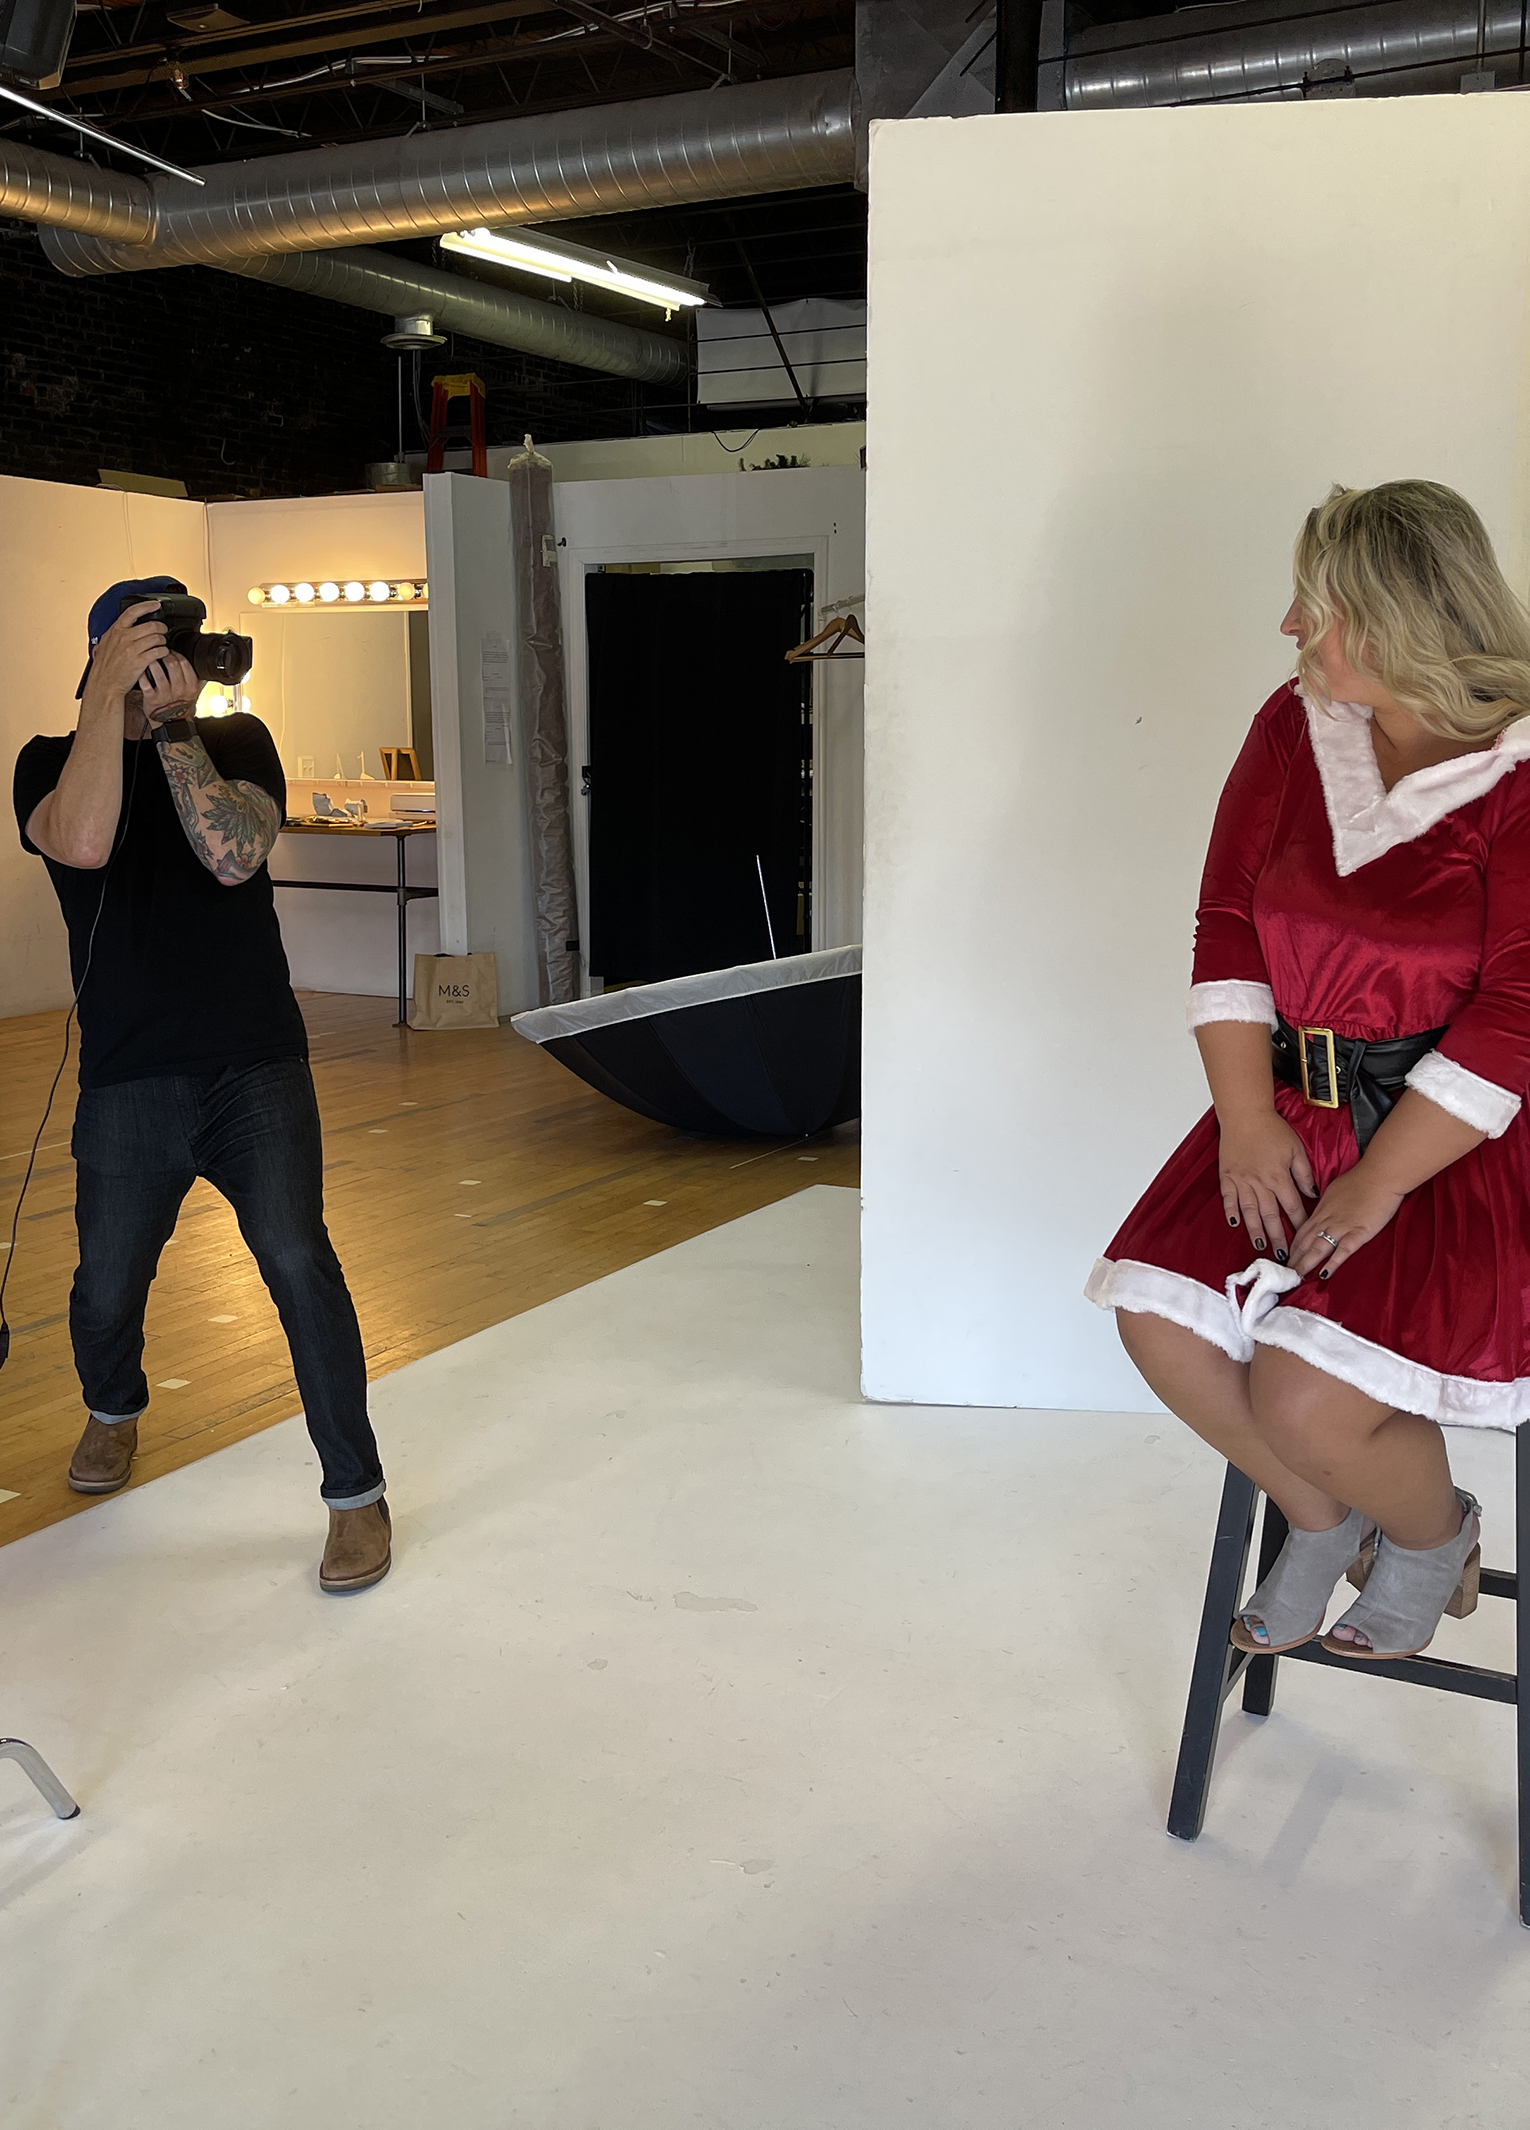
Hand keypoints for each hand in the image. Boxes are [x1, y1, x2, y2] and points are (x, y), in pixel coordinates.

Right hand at [80, 599, 168, 715]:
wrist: (104, 685)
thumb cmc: (105, 667)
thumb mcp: (105, 644)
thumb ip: (115, 634)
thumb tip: (122, 627)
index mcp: (115, 630)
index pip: (133, 611)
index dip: (147, 606)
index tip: (156, 604)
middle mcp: (124, 637)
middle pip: (151, 625)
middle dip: (161, 628)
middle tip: (163, 631)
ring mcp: (132, 649)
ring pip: (157, 638)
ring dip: (163, 641)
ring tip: (161, 645)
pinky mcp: (140, 661)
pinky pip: (159, 651)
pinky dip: (164, 652)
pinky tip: (162, 654)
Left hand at [139, 651, 200, 723]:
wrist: (172, 724)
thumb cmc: (180, 705)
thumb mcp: (194, 694)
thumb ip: (199, 681)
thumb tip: (206, 668)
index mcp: (191, 687)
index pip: (185, 663)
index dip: (176, 654)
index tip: (171, 652)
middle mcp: (179, 690)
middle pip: (172, 664)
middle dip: (164, 655)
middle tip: (159, 654)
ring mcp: (165, 695)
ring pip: (158, 671)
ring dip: (152, 662)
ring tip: (150, 660)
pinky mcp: (152, 699)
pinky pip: (145, 682)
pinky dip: (142, 675)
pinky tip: (142, 672)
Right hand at [1218, 1109, 1315, 1257]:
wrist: (1245, 1115)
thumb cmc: (1271, 1129)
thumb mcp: (1296, 1149)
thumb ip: (1305, 1173)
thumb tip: (1312, 1193)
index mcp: (1278, 1177)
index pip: (1292, 1207)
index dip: (1299, 1224)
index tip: (1305, 1237)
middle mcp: (1260, 1183)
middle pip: (1270, 1216)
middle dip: (1278, 1237)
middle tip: (1283, 1255)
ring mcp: (1242, 1181)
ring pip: (1250, 1212)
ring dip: (1255, 1231)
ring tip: (1261, 1246)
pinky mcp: (1228, 1177)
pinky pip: (1229, 1199)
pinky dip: (1231, 1212)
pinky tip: (1235, 1224)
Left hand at [1288, 1164, 1403, 1280]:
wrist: (1380, 1175)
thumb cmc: (1361, 1179)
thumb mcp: (1335, 1190)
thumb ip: (1328, 1205)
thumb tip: (1324, 1213)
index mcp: (1322, 1209)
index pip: (1302, 1232)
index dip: (1293, 1247)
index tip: (1287, 1258)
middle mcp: (1327, 1219)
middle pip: (1305, 1242)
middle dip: (1294, 1259)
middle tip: (1286, 1274)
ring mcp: (1342, 1226)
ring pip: (1318, 1248)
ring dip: (1306, 1264)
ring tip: (1297, 1278)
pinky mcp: (1359, 1232)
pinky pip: (1343, 1250)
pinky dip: (1332, 1263)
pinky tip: (1324, 1274)